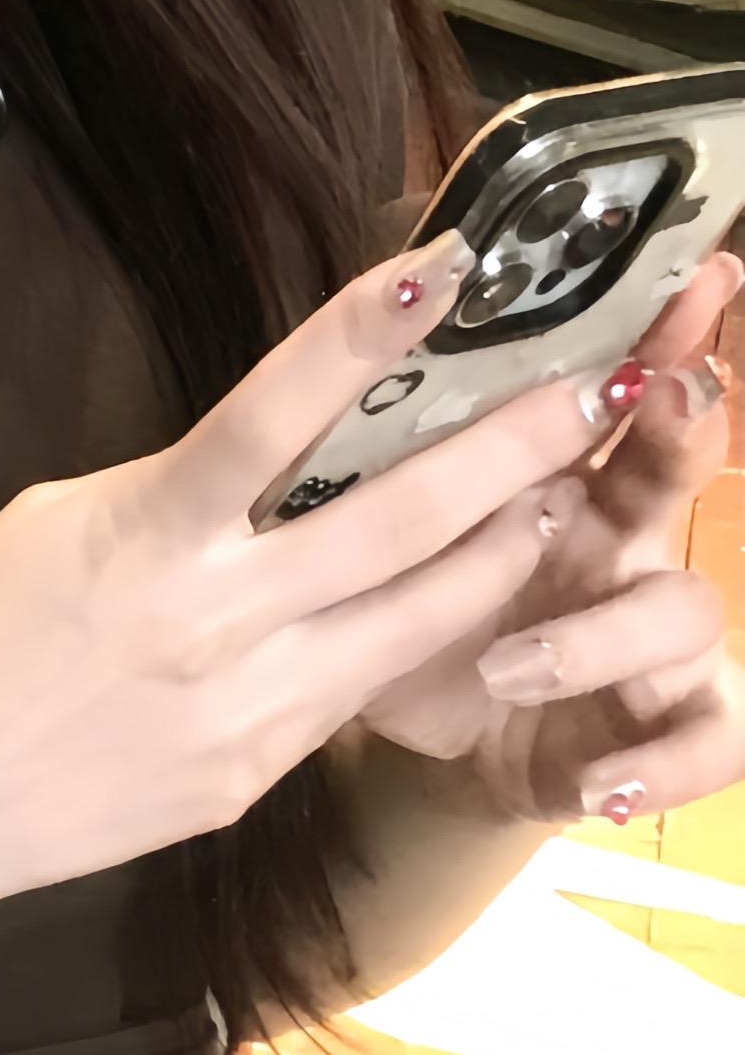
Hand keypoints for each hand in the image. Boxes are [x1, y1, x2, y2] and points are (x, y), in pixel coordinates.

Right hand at [0, 238, 618, 967]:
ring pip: (414, 622)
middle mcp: (215, 620)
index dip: (360, 332)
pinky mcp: (257, 777)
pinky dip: (414, 636)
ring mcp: (248, 711)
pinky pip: (357, 692)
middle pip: (395, 524)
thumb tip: (267, 468)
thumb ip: (173, 492)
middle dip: (507, 455)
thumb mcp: (56, 522)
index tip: (443, 266)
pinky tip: (458, 600)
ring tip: (561, 500)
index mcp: (148, 532)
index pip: (273, 412)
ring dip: (498, 555)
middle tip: (589, 397)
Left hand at [357, 248, 740, 825]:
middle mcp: (615, 532)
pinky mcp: (661, 723)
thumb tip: (345, 346)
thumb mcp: (381, 531)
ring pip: (681, 607)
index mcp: (551, 467)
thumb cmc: (409, 605)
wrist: (443, 735)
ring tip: (506, 669)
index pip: (608, 377)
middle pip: (673, 463)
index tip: (686, 266)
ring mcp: (648, 629)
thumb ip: (382, 457)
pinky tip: (599, 787)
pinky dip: (662, 766)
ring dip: (599, 634)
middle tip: (657, 394)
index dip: (653, 325)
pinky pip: (710, 740)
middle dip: (681, 423)